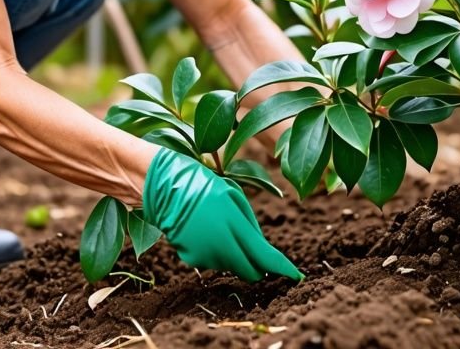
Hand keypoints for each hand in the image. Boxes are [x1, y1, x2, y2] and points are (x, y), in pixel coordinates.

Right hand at [141, 148, 302, 281]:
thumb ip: (251, 227)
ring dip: (234, 254)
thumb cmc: (203, 185)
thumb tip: (262, 253)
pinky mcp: (192, 259)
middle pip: (250, 270)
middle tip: (255, 248)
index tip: (296, 275)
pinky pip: (214, 261)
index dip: (282, 268)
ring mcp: (204, 254)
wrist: (163, 187)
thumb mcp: (233, 197)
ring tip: (219, 227)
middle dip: (258, 265)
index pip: (264, 256)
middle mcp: (220, 245)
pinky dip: (216, 252)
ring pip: (232, 266)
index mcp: (233, 224)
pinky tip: (205, 232)